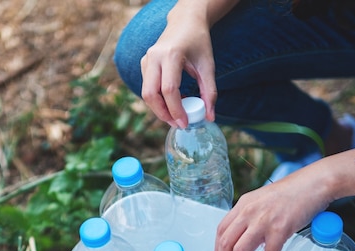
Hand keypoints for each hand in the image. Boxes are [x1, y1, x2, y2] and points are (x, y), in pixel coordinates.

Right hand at [140, 11, 216, 127]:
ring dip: (159, 109)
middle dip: (163, 113)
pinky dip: (158, 100)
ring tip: (177, 114)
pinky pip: (147, 88)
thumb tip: (210, 117)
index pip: (168, 89)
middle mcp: (154, 57)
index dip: (176, 110)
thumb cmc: (198, 42)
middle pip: (150, 94)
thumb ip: (210, 92)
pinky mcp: (144, 63)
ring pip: (146, 93)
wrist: (185, 22)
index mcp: (171, 55)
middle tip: (178, 124)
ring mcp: (146, 59)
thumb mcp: (208, 66)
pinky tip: (173, 101)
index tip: (185, 123)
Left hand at [214, 166, 331, 250]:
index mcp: (243, 204)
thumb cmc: (291, 193)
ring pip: (240, 250)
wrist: (313, 183)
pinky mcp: (280, 228)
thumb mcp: (262, 200)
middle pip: (226, 242)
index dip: (217, 249)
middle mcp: (249, 212)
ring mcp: (263, 220)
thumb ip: (251, 217)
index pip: (221, 230)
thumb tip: (245, 239)